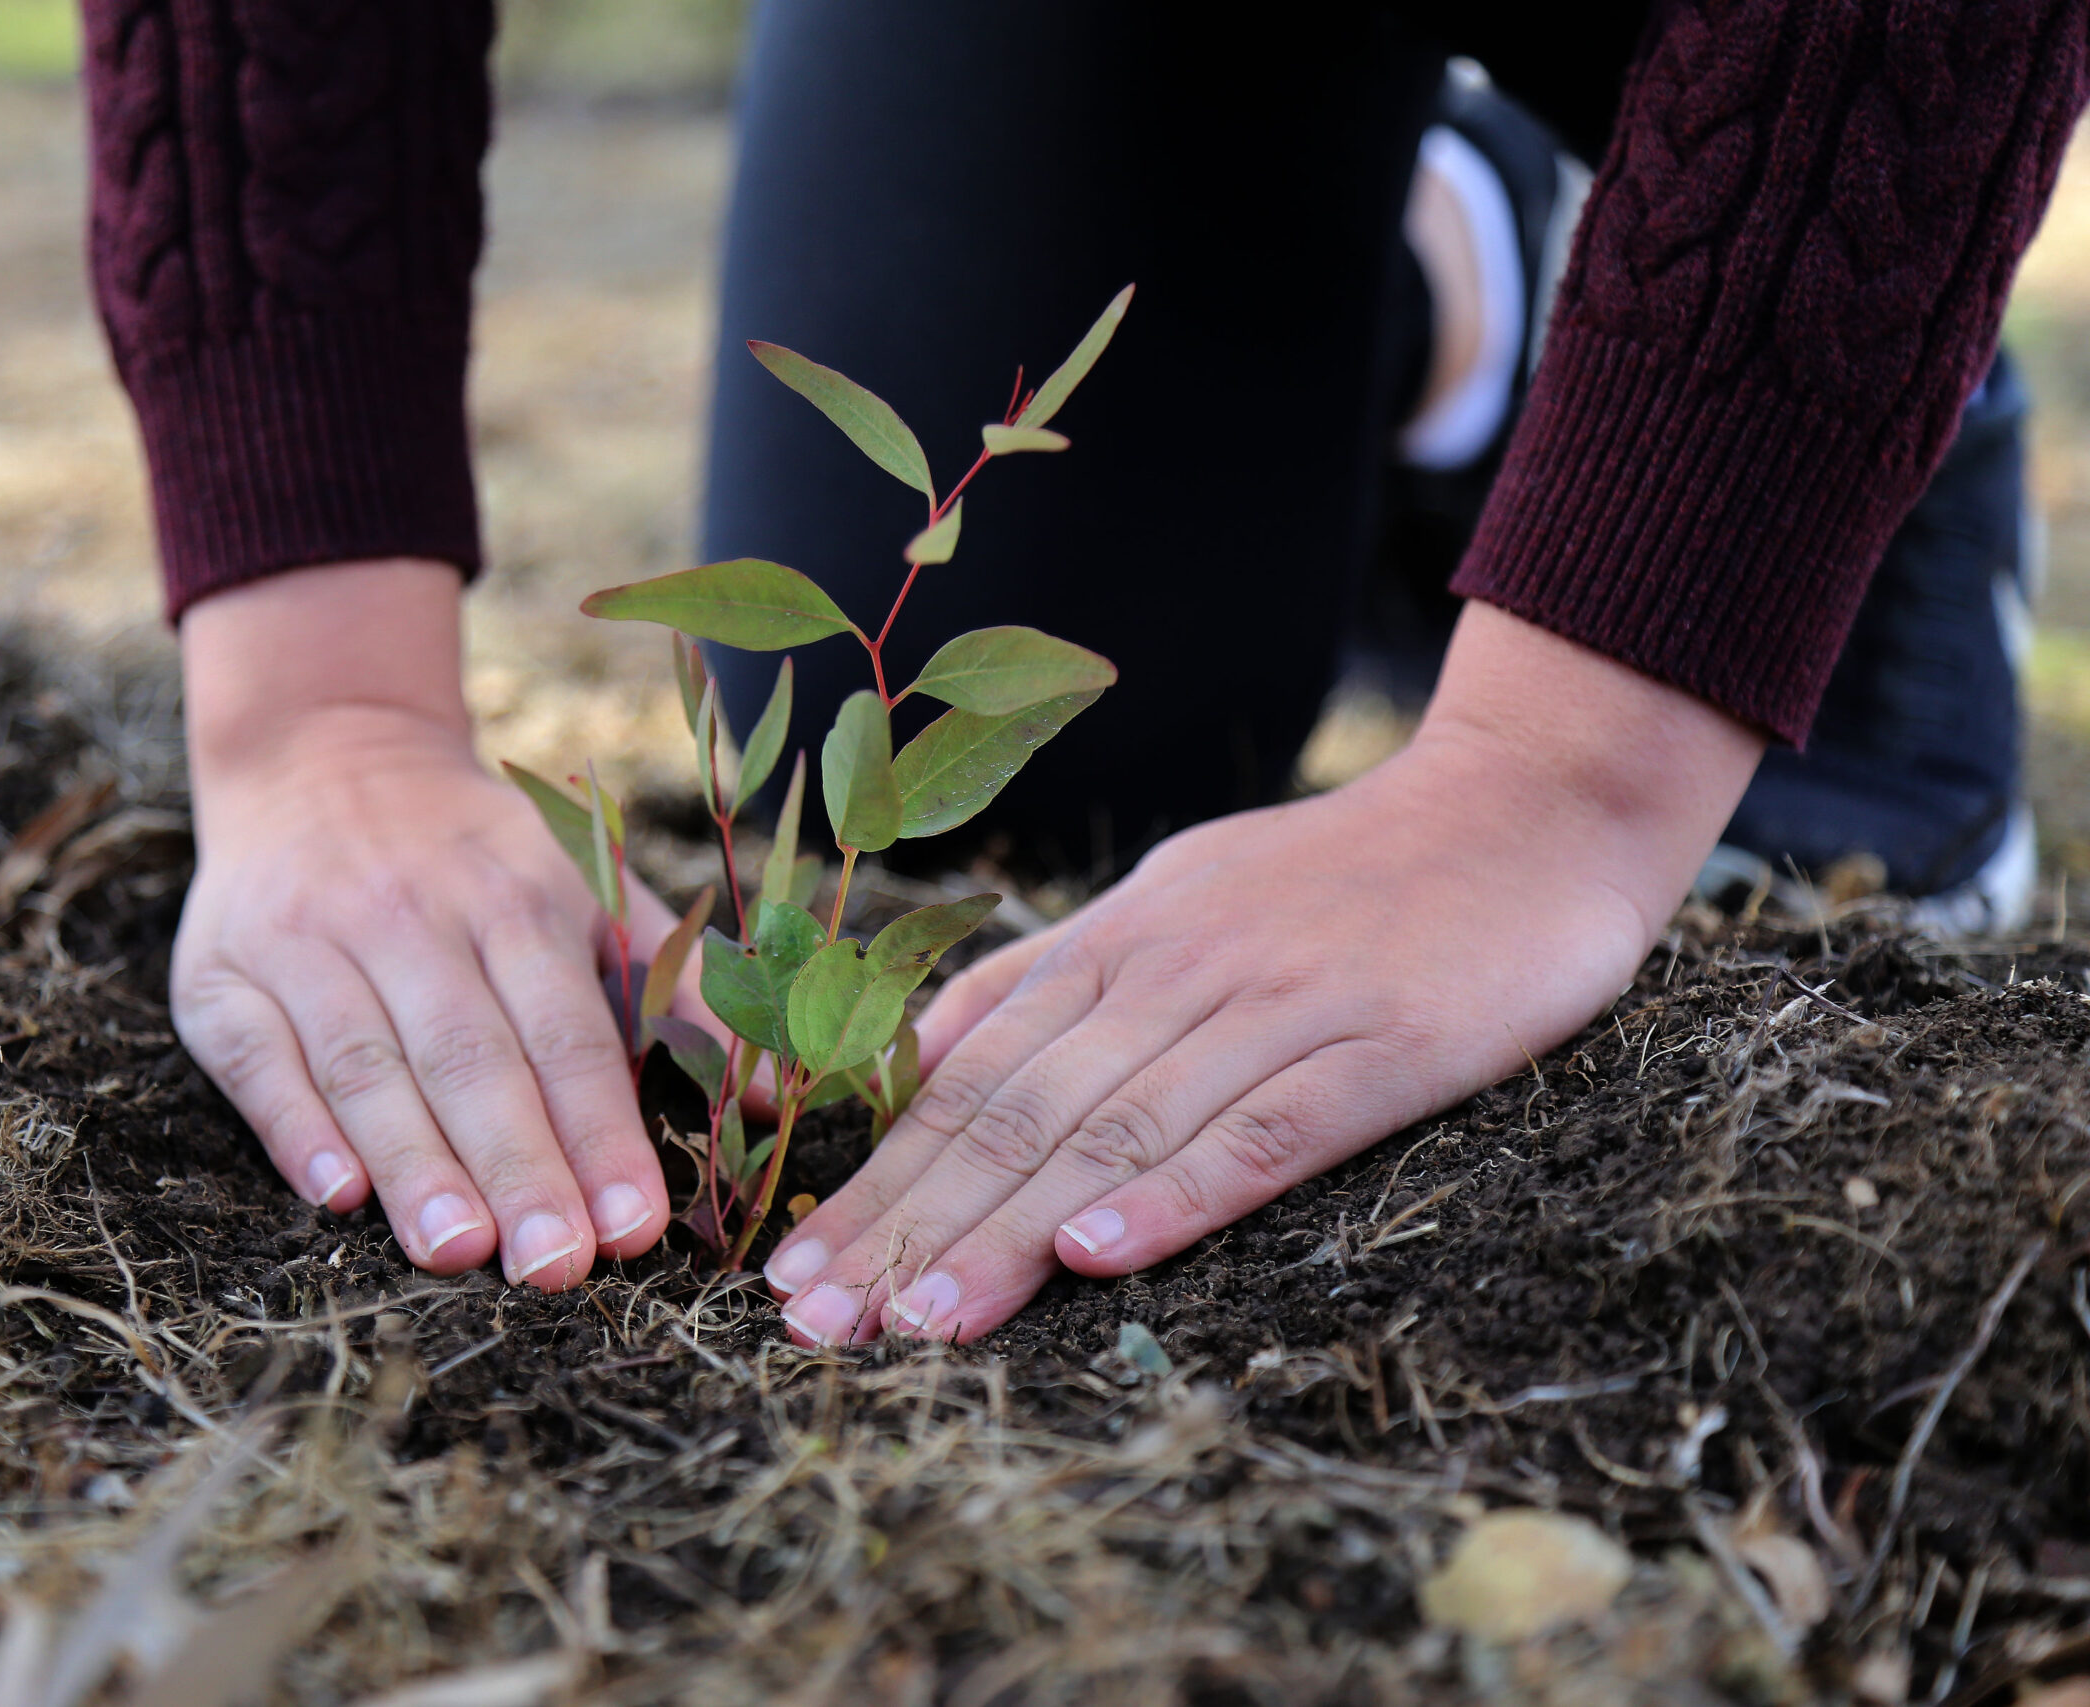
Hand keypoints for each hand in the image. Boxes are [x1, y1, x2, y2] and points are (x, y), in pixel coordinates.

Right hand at [175, 560, 677, 1289]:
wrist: (322, 750)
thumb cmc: (477, 858)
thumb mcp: (587, 890)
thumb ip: (678, 987)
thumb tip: (782, 1088)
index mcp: (515, 901)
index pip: (567, 1033)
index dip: (601, 1131)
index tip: (635, 1229)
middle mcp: (410, 916)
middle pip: (471, 1057)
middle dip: (519, 1165)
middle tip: (555, 1267)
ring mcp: (308, 943)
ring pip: (367, 1066)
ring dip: (415, 1162)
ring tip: (460, 1249)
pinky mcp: (221, 975)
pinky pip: (260, 1060)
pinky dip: (296, 1128)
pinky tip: (338, 1196)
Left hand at [761, 604, 1765, 1344]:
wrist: (1527, 802)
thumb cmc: (1337, 875)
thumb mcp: (1172, 900)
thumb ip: (1056, 978)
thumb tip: (927, 1053)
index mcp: (1114, 941)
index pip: (965, 1077)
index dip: (873, 1176)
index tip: (790, 1271)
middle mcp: (1169, 970)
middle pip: (1013, 1113)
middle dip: (902, 1223)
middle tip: (812, 1324)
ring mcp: (1272, 1004)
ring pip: (1112, 1129)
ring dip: (1006, 1230)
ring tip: (917, 1322)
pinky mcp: (1378, 1044)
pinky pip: (1261, 1127)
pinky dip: (1176, 1193)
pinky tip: (1101, 1256)